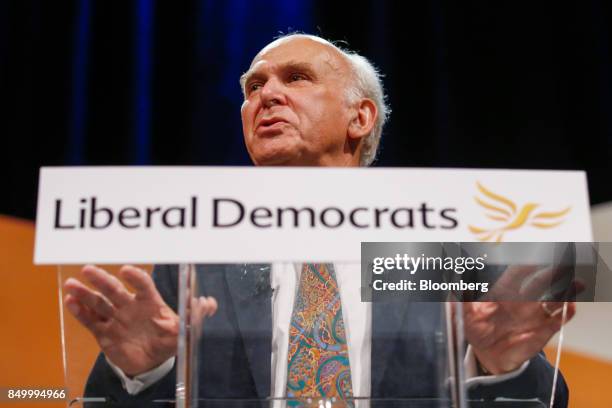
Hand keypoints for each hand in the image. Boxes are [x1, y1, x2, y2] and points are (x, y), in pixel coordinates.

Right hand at [63, 265, 216, 376]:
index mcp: (150, 302)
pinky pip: (90, 321)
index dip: (135, 278)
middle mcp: (130, 306)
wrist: (152, 362)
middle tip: (88, 269)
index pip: (143, 286)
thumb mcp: (183, 330)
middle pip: (115, 290)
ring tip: (72, 284)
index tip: (126, 271)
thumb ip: (195, 316)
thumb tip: (210, 303)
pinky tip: (69, 302)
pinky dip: (79, 312)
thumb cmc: (168, 339)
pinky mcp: (104, 333)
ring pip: (98, 303)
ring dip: (85, 293)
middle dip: (102, 280)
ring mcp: (116, 318)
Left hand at [463, 265, 576, 374]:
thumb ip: (460, 296)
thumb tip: (452, 278)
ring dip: (566, 290)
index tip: (534, 258)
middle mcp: (522, 300)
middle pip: (541, 282)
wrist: (486, 355)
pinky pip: (557, 320)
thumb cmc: (475, 329)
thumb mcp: (464, 313)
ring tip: (575, 283)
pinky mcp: (543, 331)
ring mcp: (534, 315)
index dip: (526, 265)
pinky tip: (570, 307)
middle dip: (553, 272)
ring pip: (554, 298)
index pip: (518, 273)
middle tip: (563, 263)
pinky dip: (566, 313)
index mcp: (503, 292)